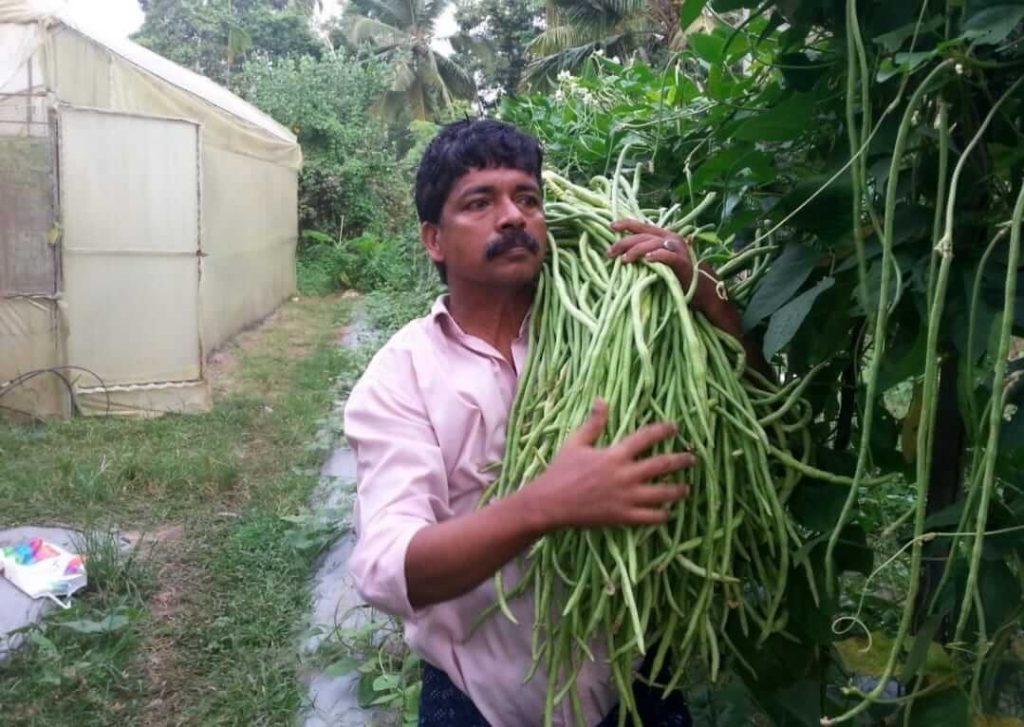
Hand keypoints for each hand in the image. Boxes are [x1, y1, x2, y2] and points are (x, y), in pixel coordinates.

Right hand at [526, 399, 694, 530]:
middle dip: (681, 460)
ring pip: (662, 493)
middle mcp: (625, 475)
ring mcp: (626, 498)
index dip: (663, 430)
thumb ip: (593, 424)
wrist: (550, 503)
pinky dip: (662, 515)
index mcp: (614, 455)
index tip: (675, 427)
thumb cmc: (561, 471)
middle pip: (662, 465)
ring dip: (677, 490)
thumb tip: (603, 400)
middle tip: (692, 458)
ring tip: (686, 488)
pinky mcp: (623, 517)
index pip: (646, 438)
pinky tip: (667, 513)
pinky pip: (650, 517)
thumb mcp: (576, 443)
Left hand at [608, 218, 724, 318]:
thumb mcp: (659, 260)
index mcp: (663, 235)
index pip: (642, 226)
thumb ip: (646, 252)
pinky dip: (657, 256)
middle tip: (610, 252)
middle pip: (643, 236)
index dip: (626, 224)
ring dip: (636, 250)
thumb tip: (622, 253)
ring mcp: (678, 249)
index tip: (611, 226)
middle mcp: (670, 238)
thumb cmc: (676, 274)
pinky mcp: (683, 262)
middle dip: (625, 243)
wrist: (701, 288)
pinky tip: (647, 259)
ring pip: (653, 244)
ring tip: (624, 259)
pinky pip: (668, 256)